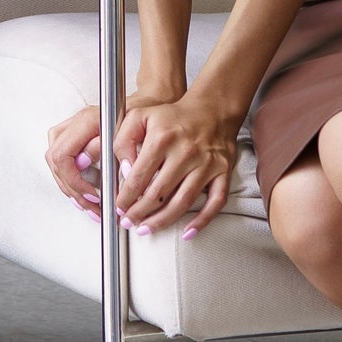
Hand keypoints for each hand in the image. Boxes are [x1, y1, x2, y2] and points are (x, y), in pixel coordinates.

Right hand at [45, 91, 180, 217]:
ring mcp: (73, 131)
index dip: (74, 179)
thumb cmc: (141, 117)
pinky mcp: (76, 139)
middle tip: (91, 205)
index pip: (62, 154)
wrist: (147, 106)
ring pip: (56, 163)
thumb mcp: (126, 133)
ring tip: (90, 205)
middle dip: (72, 188)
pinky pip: (64, 163)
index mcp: (86, 120)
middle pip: (55, 161)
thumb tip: (81, 162)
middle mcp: (75, 124)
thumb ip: (100, 146)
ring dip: (71, 189)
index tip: (92, 194)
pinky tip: (87, 195)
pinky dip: (73, 182)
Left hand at [110, 92, 240, 237]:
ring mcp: (206, 164)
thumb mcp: (139, 116)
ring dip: (162, 221)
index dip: (126, 197)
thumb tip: (124, 169)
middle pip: (159, 194)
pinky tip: (187, 232)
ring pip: (182, 202)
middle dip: (140, 213)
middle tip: (129, 222)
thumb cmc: (173, 117)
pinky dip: (202, 220)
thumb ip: (123, 140)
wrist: (211, 110)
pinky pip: (215, 202)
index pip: (139, 177)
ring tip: (147, 229)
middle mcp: (185, 153)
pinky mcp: (222, 172)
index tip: (119, 207)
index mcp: (162, 139)